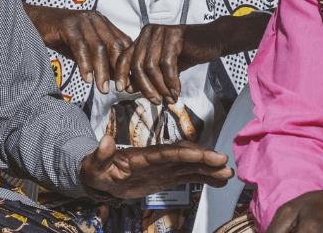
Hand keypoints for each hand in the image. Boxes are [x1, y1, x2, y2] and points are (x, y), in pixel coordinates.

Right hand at [24, 4, 131, 92]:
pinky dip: (85, 64)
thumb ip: (100, 60)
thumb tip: (118, 79)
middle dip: (119, 69)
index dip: (128, 64)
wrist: (34, 23)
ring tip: (103, 89)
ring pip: (99, 48)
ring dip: (102, 71)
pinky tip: (87, 79)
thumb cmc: (61, 38)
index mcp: (103, 23)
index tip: (129, 84)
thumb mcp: (84, 50)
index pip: (124, 43)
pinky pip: (80, 47)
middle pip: (115, 45)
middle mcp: (96, 19)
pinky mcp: (68, 25)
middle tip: (120, 88)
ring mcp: (82, 20)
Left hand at [79, 135, 232, 198]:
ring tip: (228, 172)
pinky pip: (189, 176)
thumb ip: (101, 154)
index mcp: (141, 156)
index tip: (200, 154)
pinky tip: (220, 180)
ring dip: (209, 168)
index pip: (165, 152)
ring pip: (190, 165)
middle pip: (183, 156)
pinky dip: (205, 178)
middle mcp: (157, 159)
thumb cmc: (96, 169)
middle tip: (223, 161)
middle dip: (203, 158)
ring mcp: (164, 167)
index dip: (182, 153)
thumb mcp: (94, 164)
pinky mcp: (167, 176)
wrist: (102, 176)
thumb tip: (104, 140)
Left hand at [114, 13, 270, 104]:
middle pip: (138, 65)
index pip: (125, 56)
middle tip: (155, 101)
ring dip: (160, 87)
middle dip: (145, 87)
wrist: (212, 40)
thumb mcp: (163, 66)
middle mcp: (149, 32)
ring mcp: (161, 32)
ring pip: (151, 66)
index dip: (121, 74)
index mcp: (143, 37)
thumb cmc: (187, 53)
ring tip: (169, 98)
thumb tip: (129, 89)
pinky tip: (177, 90)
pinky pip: (167, 64)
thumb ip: (147, 75)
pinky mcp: (175, 35)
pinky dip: (171, 81)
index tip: (122, 90)